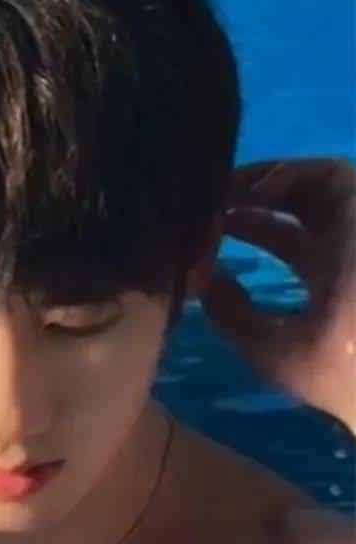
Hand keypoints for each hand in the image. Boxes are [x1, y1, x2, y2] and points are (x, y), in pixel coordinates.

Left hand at [199, 157, 355, 426]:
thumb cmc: (338, 370)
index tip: (207, 227)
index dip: (250, 226)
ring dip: (264, 179)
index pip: (289, 241)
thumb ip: (235, 318)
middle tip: (208, 196)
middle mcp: (345, 247)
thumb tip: (203, 284)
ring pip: (311, 182)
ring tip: (222, 187)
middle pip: (299, 204)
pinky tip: (251, 191)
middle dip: (252, 195)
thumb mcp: (273, 351)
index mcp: (331, 280)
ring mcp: (355, 226)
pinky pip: (330, 174)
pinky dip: (288, 173)